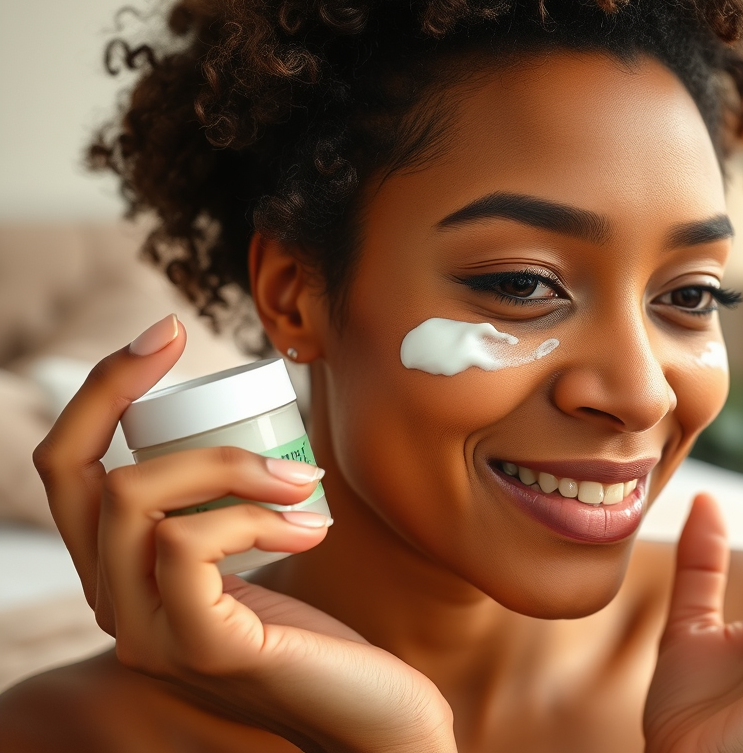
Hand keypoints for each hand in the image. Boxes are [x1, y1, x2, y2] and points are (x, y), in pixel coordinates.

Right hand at [33, 315, 455, 752]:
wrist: (369, 716)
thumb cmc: (317, 630)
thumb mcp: (254, 555)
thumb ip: (226, 510)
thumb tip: (243, 418)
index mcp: (123, 574)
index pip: (69, 471)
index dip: (99, 391)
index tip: (165, 332)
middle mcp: (116, 605)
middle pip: (82, 476)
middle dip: (135, 396)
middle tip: (220, 367)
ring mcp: (151, 633)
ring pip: (137, 501)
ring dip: (227, 464)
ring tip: (300, 479)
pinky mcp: (201, 647)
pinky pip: (190, 546)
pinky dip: (251, 516)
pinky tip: (306, 528)